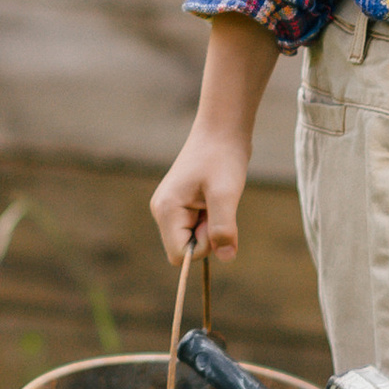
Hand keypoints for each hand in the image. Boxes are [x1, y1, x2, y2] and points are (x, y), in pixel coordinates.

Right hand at [150, 125, 248, 266]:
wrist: (222, 130)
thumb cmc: (222, 158)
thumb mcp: (226, 194)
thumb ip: (223, 228)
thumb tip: (227, 258)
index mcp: (165, 210)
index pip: (179, 255)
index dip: (203, 246)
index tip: (215, 217)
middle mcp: (161, 211)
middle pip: (184, 249)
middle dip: (207, 236)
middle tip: (218, 206)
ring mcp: (169, 208)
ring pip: (192, 238)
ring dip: (210, 226)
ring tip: (216, 198)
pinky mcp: (180, 204)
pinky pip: (196, 227)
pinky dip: (210, 219)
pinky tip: (214, 197)